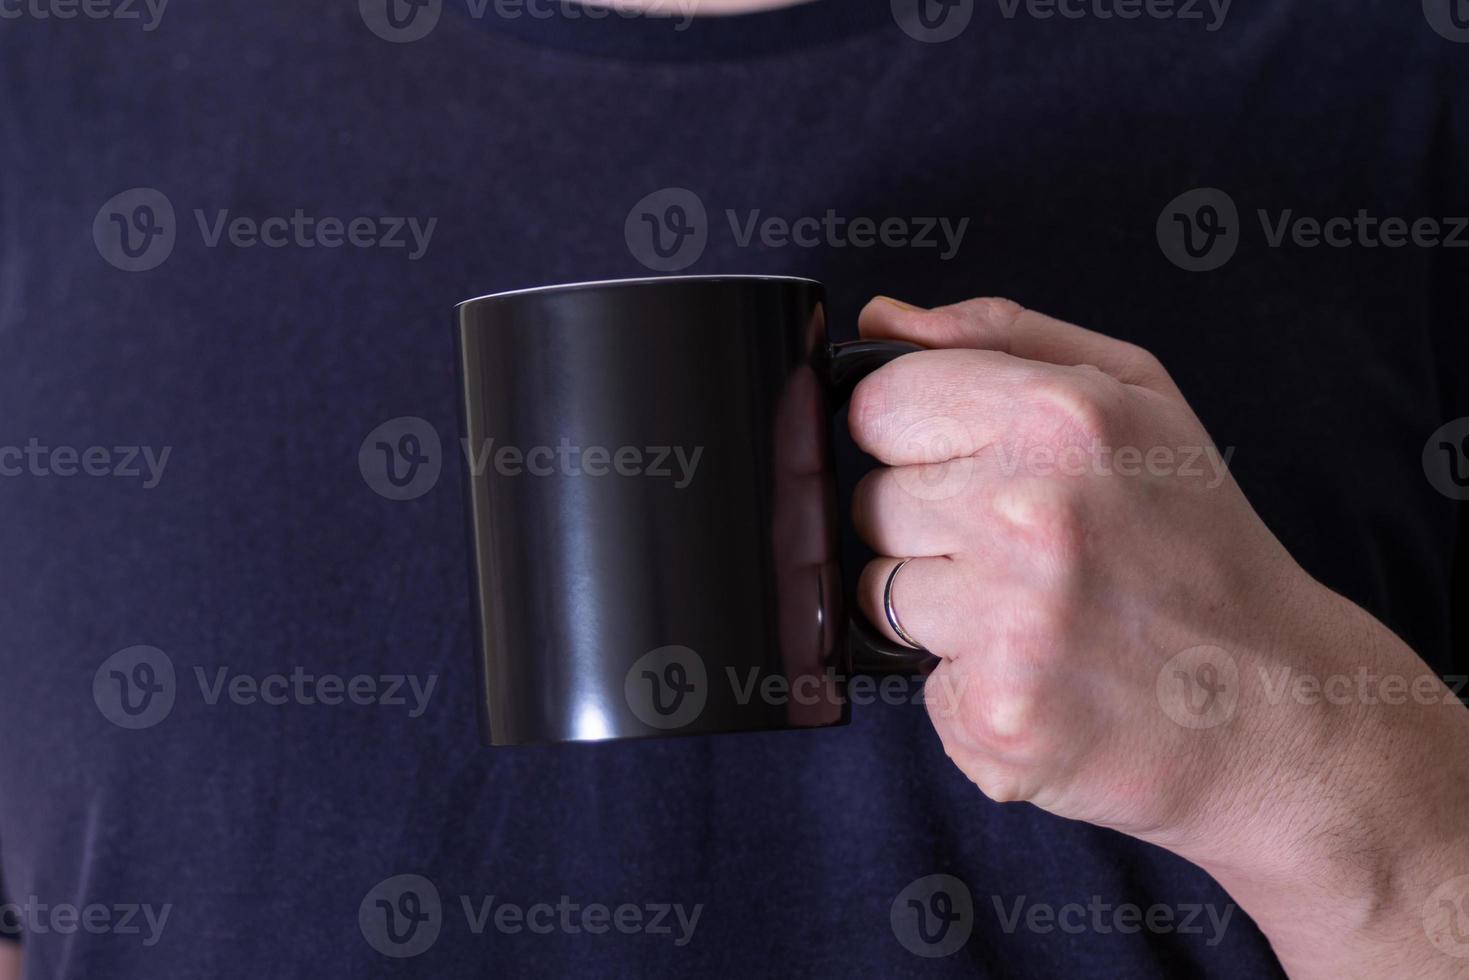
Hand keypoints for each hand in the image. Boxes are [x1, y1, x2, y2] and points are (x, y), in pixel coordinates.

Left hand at [849, 295, 1468, 977]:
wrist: (1277, 709)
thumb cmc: (1199, 541)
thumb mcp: (1135, 395)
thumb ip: (997, 336)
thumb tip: (878, 321)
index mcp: (1058, 418)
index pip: (878, 403)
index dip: (910, 431)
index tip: (961, 459)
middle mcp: (1027, 517)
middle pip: (872, 500)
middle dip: (931, 520)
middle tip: (1026, 546)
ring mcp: (1009, 626)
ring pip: (878, 591)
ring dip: (939, 604)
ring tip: (1035, 611)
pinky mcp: (995, 718)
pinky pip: (913, 679)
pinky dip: (965, 680)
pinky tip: (1041, 673)